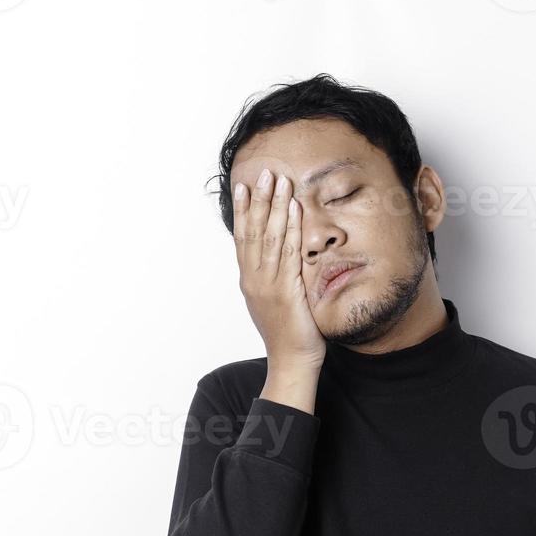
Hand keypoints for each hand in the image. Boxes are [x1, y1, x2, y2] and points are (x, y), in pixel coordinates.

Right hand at [233, 168, 324, 369]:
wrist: (291, 363)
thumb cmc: (288, 336)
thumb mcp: (276, 303)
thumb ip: (274, 280)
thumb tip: (276, 263)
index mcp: (250, 281)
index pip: (243, 239)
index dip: (243, 212)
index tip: (242, 186)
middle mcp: (254, 280)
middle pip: (253, 232)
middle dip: (257, 200)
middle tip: (262, 172)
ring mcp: (268, 285)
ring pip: (269, 238)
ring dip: (273, 207)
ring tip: (278, 181)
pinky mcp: (285, 291)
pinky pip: (288, 253)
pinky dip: (290, 229)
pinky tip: (293, 209)